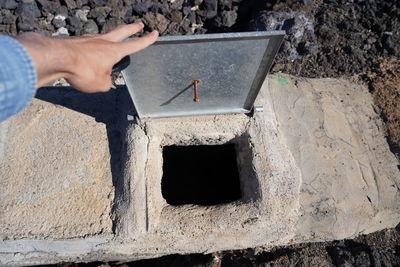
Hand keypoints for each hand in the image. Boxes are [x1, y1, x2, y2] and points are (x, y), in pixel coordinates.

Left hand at [15, 23, 157, 92]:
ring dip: (110, 39)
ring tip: (112, 44)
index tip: (154, 33)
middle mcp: (103, 42)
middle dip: (132, 28)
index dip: (147, 40)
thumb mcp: (100, 84)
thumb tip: (103, 79)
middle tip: (139, 24)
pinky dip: (92, 50)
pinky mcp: (76, 42)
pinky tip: (88, 57)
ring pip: (104, 38)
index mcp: (114, 51)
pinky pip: (88, 46)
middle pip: (122, 31)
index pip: (135, 45)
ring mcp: (89, 40)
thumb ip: (107, 82)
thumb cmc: (81, 70)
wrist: (56, 58)